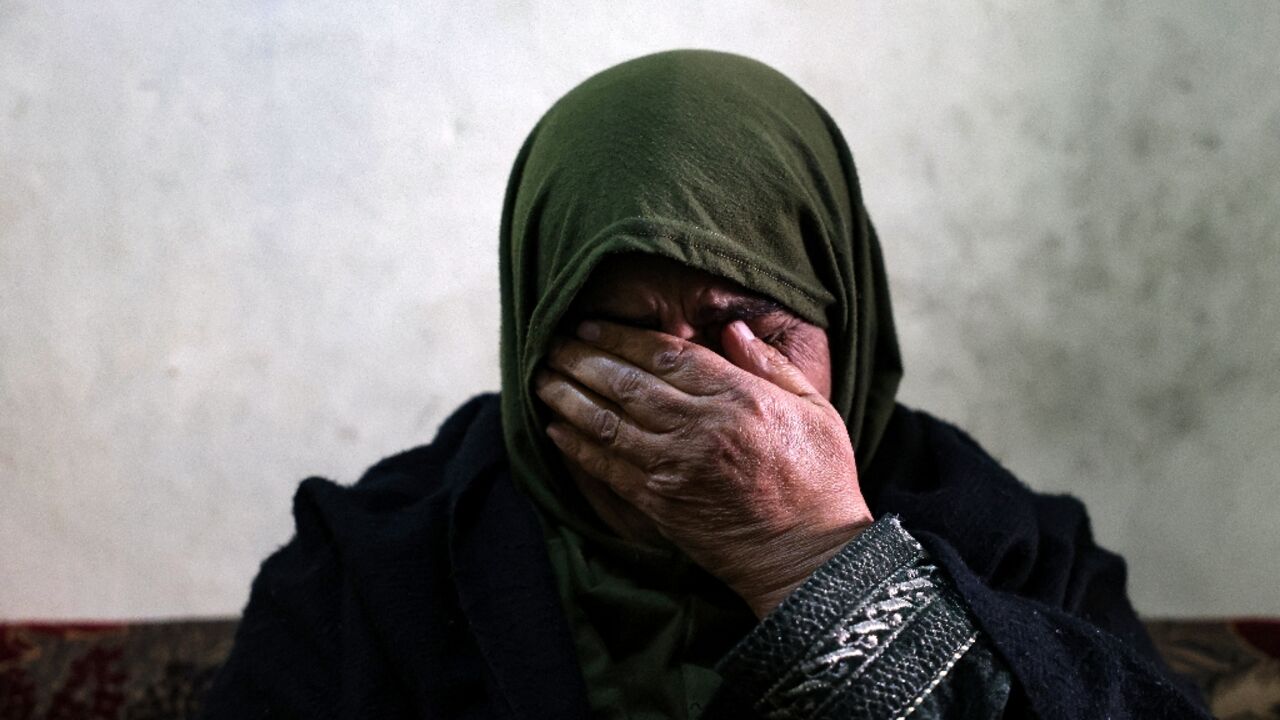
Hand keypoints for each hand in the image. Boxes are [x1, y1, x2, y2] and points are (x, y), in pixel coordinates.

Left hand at [535, 319, 872, 616]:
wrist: (810, 557)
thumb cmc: (819, 480)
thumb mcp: (814, 410)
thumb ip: (771, 365)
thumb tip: (733, 328)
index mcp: (739, 397)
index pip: (666, 353)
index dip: (621, 336)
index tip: (590, 324)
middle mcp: (700, 428)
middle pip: (627, 382)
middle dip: (582, 359)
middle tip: (552, 343)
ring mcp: (676, 467)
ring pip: (607, 421)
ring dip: (568, 397)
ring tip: (542, 378)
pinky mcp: (660, 504)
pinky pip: (607, 468)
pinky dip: (577, 446)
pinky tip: (555, 428)